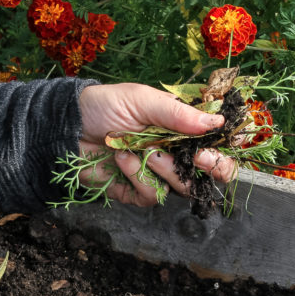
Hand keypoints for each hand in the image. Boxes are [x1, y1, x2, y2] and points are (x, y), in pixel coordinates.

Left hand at [77, 83, 237, 205]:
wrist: (68, 126)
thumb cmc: (104, 106)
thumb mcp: (143, 100)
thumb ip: (179, 114)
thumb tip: (216, 124)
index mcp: (182, 129)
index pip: (217, 145)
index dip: (226, 150)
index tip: (224, 143)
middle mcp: (175, 154)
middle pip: (211, 174)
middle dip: (209, 167)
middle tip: (197, 157)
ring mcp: (157, 175)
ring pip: (182, 186)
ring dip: (166, 169)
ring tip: (144, 150)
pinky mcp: (136, 191)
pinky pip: (152, 195)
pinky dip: (139, 178)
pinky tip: (123, 160)